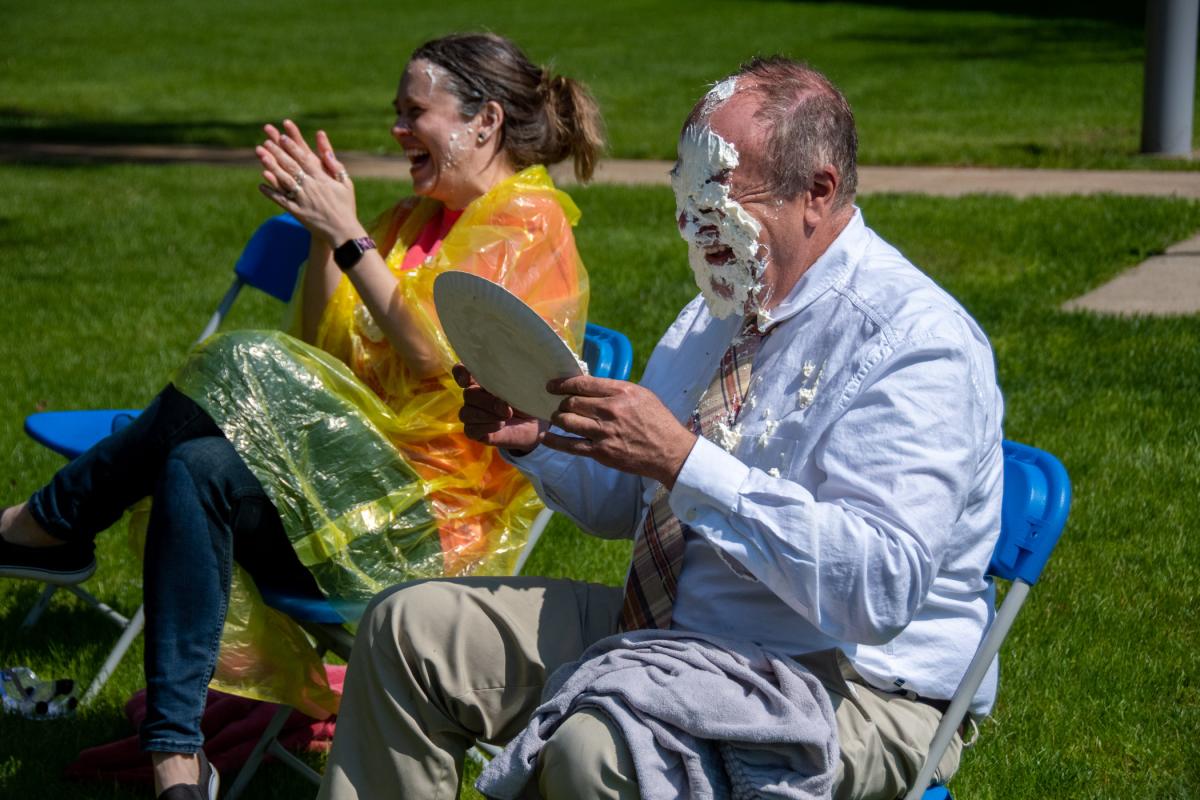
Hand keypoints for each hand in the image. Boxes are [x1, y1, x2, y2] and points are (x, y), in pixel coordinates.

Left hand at [255, 119, 361, 244]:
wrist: (343, 232)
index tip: (283, 136)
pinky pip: (281, 200)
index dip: (293, 147)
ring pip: (283, 180)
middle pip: (291, 166)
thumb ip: (336, 167)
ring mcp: (302, 199)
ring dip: (271, 167)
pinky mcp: (297, 212)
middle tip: (267, 141)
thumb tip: (327, 152)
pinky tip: (260, 185)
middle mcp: (310, 187)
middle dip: (278, 152)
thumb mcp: (346, 184)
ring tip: (261, 155)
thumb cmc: (346, 206)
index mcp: (322, 179)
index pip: (304, 158)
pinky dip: (270, 192)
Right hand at [454, 365, 546, 452]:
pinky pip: (470, 429)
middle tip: (506, 408)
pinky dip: (485, 427)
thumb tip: (508, 376)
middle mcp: (474, 396)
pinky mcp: (476, 432)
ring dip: (486, 415)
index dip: (460, 373)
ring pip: (466, 413)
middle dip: (487, 401)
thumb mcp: (523, 385)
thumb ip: (512, 378)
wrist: (536, 424)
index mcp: (482, 379)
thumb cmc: (528, 399)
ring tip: (506, 416)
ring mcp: (474, 414)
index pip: (461, 371)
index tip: (467, 378)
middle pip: (467, 395)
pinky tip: (499, 425)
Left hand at [543, 376, 697, 488]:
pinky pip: (570, 446)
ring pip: (567, 422)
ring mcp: (604, 432)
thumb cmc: (658, 421)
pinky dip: (555, 441)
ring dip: (558, 419)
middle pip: (571, 402)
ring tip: (558, 419)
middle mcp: (610, 410)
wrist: (670, 451)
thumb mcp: (641, 395)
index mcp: (621, 392)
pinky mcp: (601, 452)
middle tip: (560, 406)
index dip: (561, 383)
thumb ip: (616, 389)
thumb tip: (590, 386)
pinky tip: (546, 437)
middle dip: (561, 403)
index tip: (551, 385)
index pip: (582, 384)